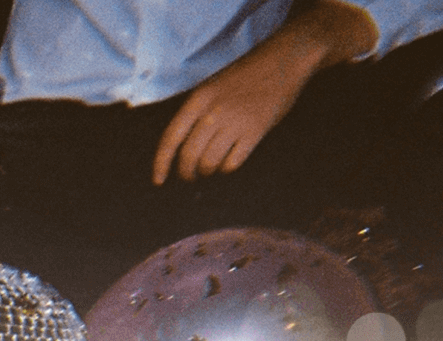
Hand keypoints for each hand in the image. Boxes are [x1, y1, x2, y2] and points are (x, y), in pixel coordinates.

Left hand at [151, 44, 309, 183]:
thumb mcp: (211, 87)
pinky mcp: (256, 130)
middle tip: (191, 176)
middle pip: (188, 156)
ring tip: (211, 168)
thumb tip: (182, 149)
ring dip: (208, 171)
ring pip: (209, 163)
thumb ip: (196, 113)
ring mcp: (234, 121)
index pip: (170, 139)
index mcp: (198, 100)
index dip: (161, 164)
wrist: (284, 59)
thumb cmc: (245, 74)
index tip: (158, 180)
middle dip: (187, 173)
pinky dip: (227, 168)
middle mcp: (212, 112)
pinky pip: (232, 162)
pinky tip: (229, 161)